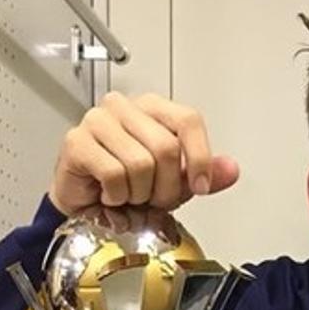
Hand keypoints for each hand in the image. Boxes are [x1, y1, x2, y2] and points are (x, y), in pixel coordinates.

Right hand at [49, 92, 239, 215]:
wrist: (86, 202)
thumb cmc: (127, 184)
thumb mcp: (175, 181)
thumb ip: (205, 174)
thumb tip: (231, 169)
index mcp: (153, 108)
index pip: (188, 120)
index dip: (200, 158)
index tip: (200, 186)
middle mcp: (124, 107)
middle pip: (166, 147)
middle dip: (166, 186)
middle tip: (155, 198)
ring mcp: (98, 121)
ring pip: (140, 163)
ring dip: (139, 194)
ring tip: (130, 194)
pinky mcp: (77, 142)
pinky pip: (114, 175)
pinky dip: (117, 196)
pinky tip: (110, 195)